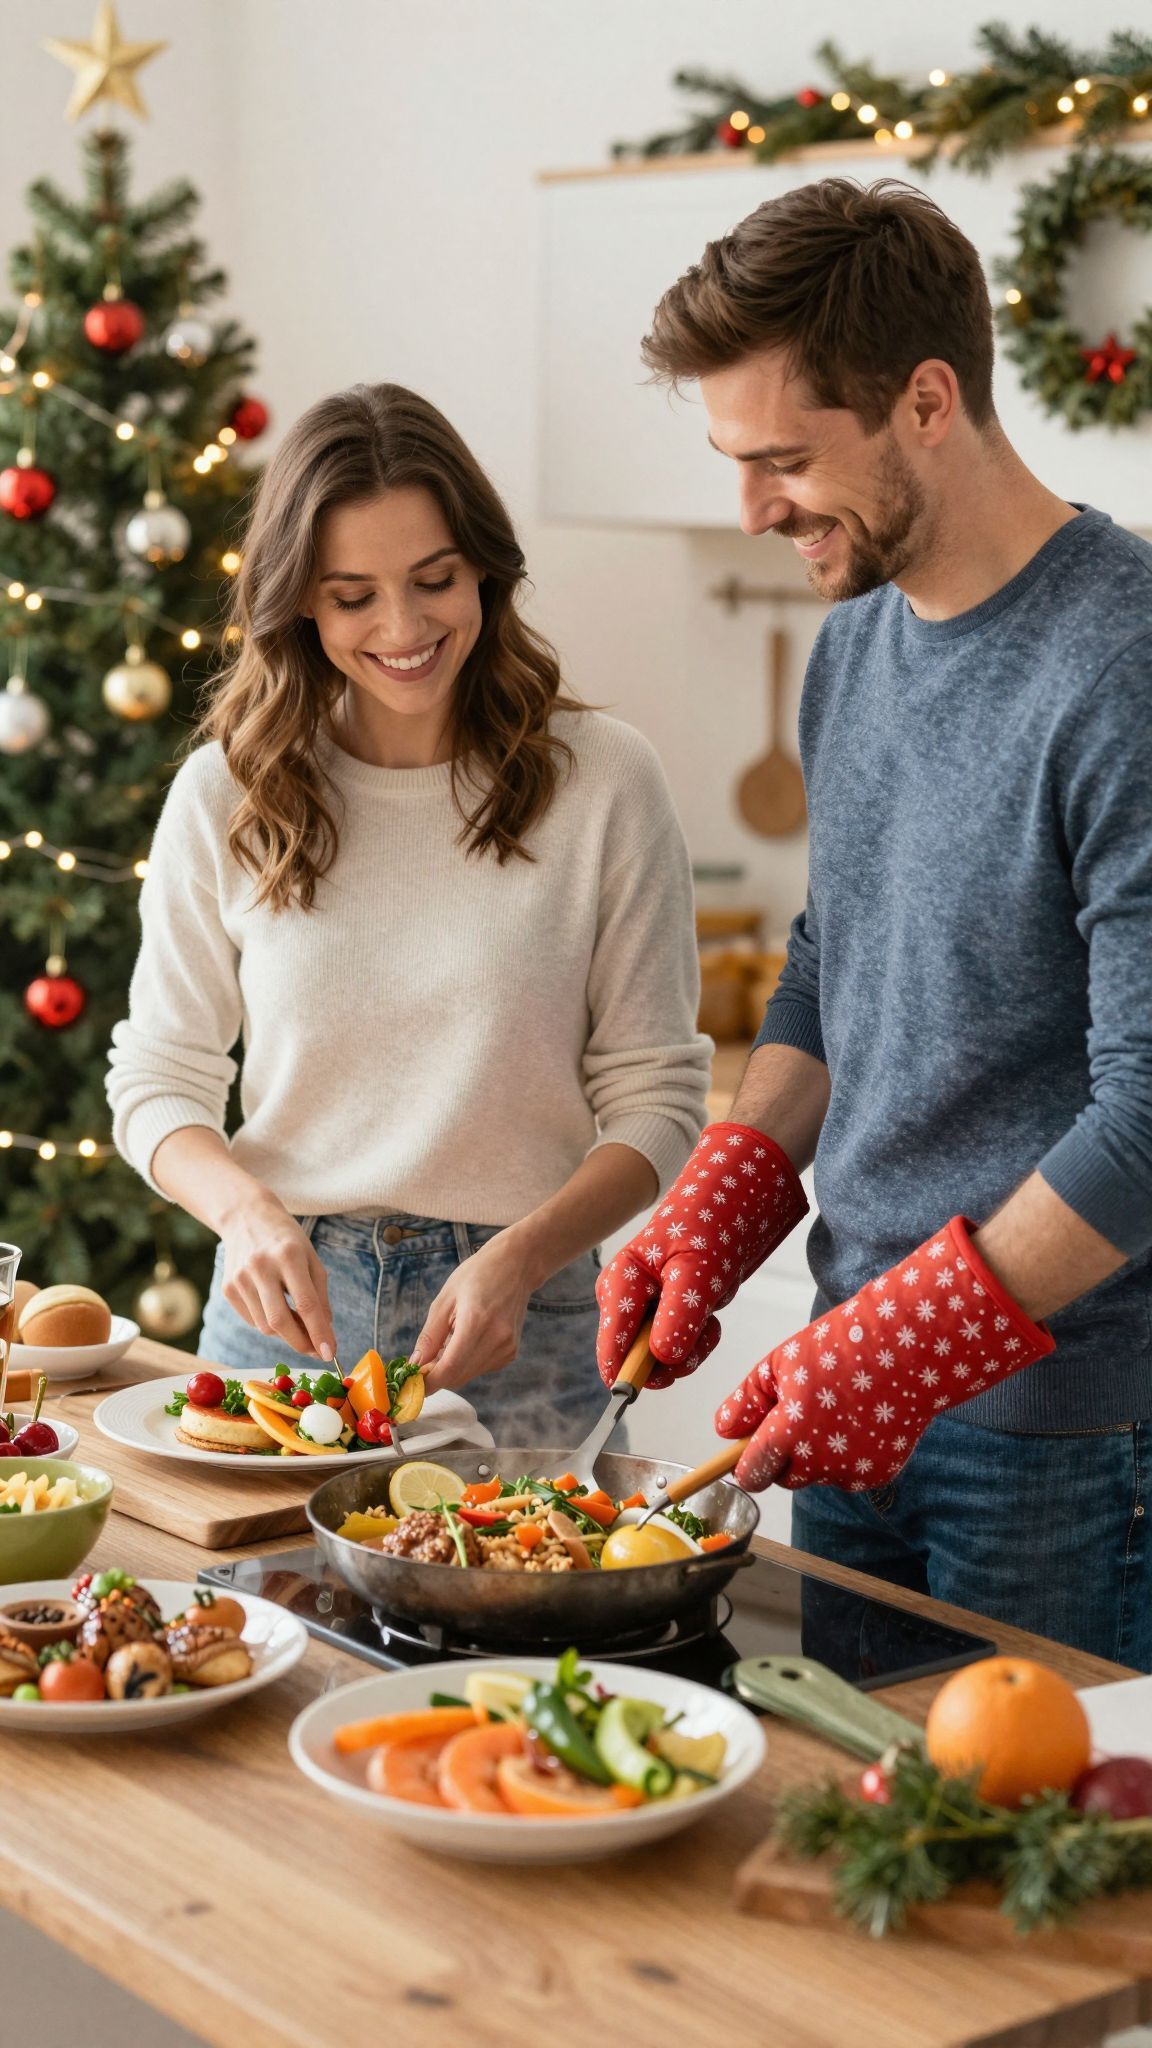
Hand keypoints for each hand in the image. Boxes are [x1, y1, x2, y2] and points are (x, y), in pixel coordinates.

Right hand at [217, 1193, 335, 1360]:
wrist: (245, 1217)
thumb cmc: (286, 1240)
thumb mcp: (311, 1259)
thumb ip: (320, 1297)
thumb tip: (325, 1334)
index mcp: (288, 1256)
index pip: (306, 1304)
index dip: (319, 1333)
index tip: (330, 1354)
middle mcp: (260, 1267)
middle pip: (280, 1321)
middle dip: (301, 1343)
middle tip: (316, 1350)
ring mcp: (240, 1279)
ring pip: (265, 1326)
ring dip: (286, 1333)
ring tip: (298, 1321)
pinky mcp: (227, 1288)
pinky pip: (252, 1320)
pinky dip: (268, 1323)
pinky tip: (275, 1307)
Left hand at [414, 1232, 534, 1392]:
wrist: (516, 1266)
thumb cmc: (477, 1276)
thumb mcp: (445, 1300)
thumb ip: (430, 1337)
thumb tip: (415, 1364)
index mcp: (477, 1323)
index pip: (450, 1368)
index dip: (428, 1382)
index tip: (411, 1383)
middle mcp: (496, 1340)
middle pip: (458, 1376)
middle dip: (436, 1376)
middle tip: (421, 1363)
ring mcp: (507, 1348)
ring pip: (468, 1375)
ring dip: (451, 1369)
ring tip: (446, 1342)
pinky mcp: (511, 1353)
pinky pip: (480, 1368)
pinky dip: (466, 1363)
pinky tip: (464, 1341)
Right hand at [595, 1122, 807, 1388]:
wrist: (733, 1204)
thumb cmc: (710, 1225)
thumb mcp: (698, 1272)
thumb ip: (677, 1317)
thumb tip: (661, 1359)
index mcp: (619, 1285)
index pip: (611, 1350)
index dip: (630, 1375)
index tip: (662, 1379)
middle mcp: (626, 1302)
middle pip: (639, 1361)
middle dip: (674, 1357)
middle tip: (702, 1333)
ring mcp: (646, 1310)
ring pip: (663, 1359)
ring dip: (693, 1347)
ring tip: (710, 1313)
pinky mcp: (666, 1315)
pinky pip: (680, 1348)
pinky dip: (701, 1338)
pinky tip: (710, 1311)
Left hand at [714, 1217, 1053, 1492]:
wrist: (911, 1346)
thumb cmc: (841, 1346)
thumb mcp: (782, 1362)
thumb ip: (748, 1400)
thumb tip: (723, 1431)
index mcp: (790, 1432)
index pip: (751, 1474)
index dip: (744, 1466)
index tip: (744, 1457)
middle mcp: (820, 1461)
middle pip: (784, 1478)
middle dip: (783, 1456)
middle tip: (798, 1414)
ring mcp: (853, 1471)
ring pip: (818, 1476)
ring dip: (817, 1455)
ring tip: (836, 1408)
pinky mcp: (879, 1474)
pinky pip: (848, 1474)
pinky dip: (848, 1454)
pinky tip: (861, 1418)